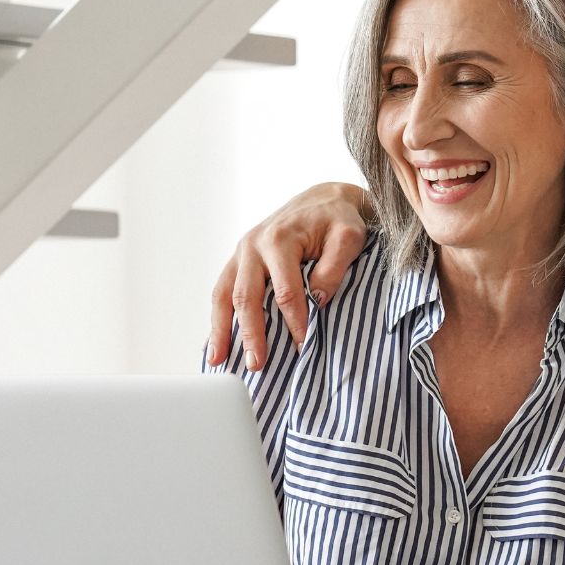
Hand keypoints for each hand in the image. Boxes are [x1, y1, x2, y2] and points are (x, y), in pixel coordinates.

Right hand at [205, 182, 371, 368]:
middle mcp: (253, 245)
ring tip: (218, 360)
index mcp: (279, 238)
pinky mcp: (239, 261)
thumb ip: (335, 266)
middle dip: (251, 333)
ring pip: (224, 294)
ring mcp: (242, 253)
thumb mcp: (348, 236)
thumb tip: (317, 299)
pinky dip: (217, 318)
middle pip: (246, 295)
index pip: (285, 288)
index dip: (294, 319)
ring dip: (221, 329)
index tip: (303, 344)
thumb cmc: (338, 219)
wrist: (323, 199)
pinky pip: (222, 292)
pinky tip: (216, 343)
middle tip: (257, 364)